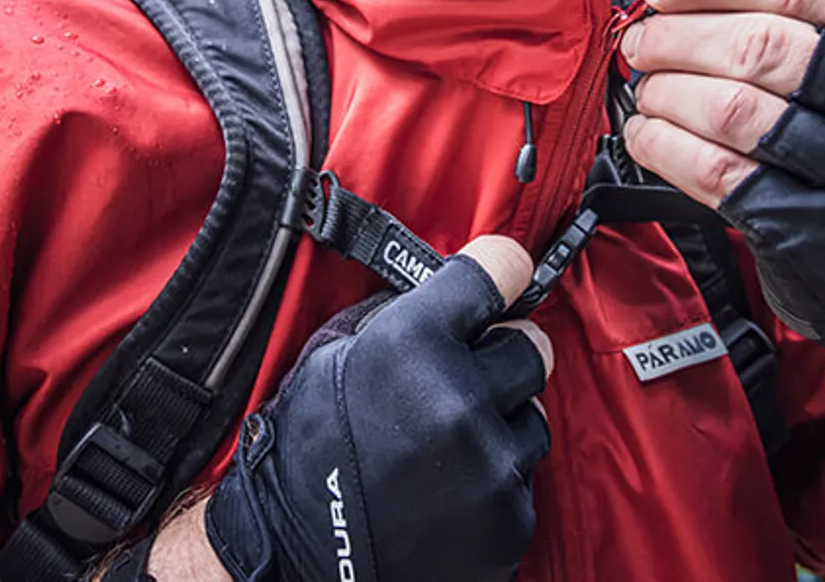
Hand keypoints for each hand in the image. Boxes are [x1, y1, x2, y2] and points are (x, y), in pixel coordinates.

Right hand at [202, 237, 550, 581]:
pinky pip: (523, 478)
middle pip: (532, 346)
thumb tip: (458, 288)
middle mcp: (460, 400)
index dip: (501, 271)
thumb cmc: (307, 451)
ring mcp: (490, 464)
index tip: (503, 276)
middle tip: (465, 380)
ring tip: (442, 451)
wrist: (292, 556)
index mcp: (412, 344)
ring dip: (498, 427)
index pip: (501, 271)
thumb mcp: (334, 355)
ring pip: (531, 418)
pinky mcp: (508, 518)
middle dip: (501, 357)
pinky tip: (446, 493)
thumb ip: (404, 315)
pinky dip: (493, 483)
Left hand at [619, 0, 824, 363]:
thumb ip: (817, 32)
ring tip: (647, 88)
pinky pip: (718, 175)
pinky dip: (665, 147)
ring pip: (733, 110)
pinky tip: (646, 135)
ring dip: (667, 90)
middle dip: (679, 35)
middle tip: (643, 40)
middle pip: (763, 46)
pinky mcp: (818, 239)